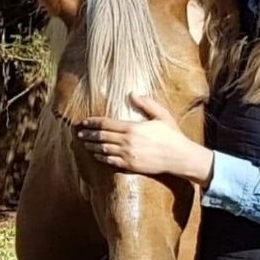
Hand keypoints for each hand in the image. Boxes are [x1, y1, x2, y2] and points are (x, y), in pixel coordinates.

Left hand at [77, 94, 213, 185]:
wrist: (179, 157)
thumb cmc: (172, 135)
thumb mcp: (161, 115)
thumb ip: (146, 103)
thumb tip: (132, 93)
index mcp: (132, 128)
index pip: (106, 124)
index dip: (93, 122)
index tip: (85, 122)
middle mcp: (127, 142)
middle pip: (102, 137)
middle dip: (88, 134)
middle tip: (79, 133)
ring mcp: (128, 155)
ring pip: (104, 149)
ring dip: (92, 146)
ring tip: (84, 143)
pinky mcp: (130, 166)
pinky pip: (111, 161)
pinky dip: (101, 157)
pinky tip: (96, 155)